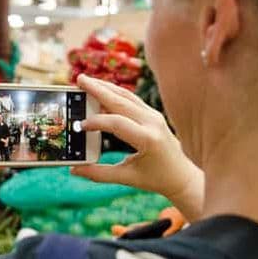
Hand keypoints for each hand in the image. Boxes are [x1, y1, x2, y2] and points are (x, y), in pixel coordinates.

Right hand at [71, 75, 204, 220]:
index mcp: (148, 139)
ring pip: (126, 96)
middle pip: (121, 101)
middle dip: (98, 89)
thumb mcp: (128, 178)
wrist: (182, 176)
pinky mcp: (153, 114)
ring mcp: (154, 116)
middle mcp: (153, 123)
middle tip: (79, 79)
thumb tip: (75, 169)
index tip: (80, 126)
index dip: (96, 122)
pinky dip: (114, 94)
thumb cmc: (156, 179)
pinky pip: (131, 100)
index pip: (117, 123)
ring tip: (86, 81)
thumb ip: (100, 174)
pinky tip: (100, 91)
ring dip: (106, 87)